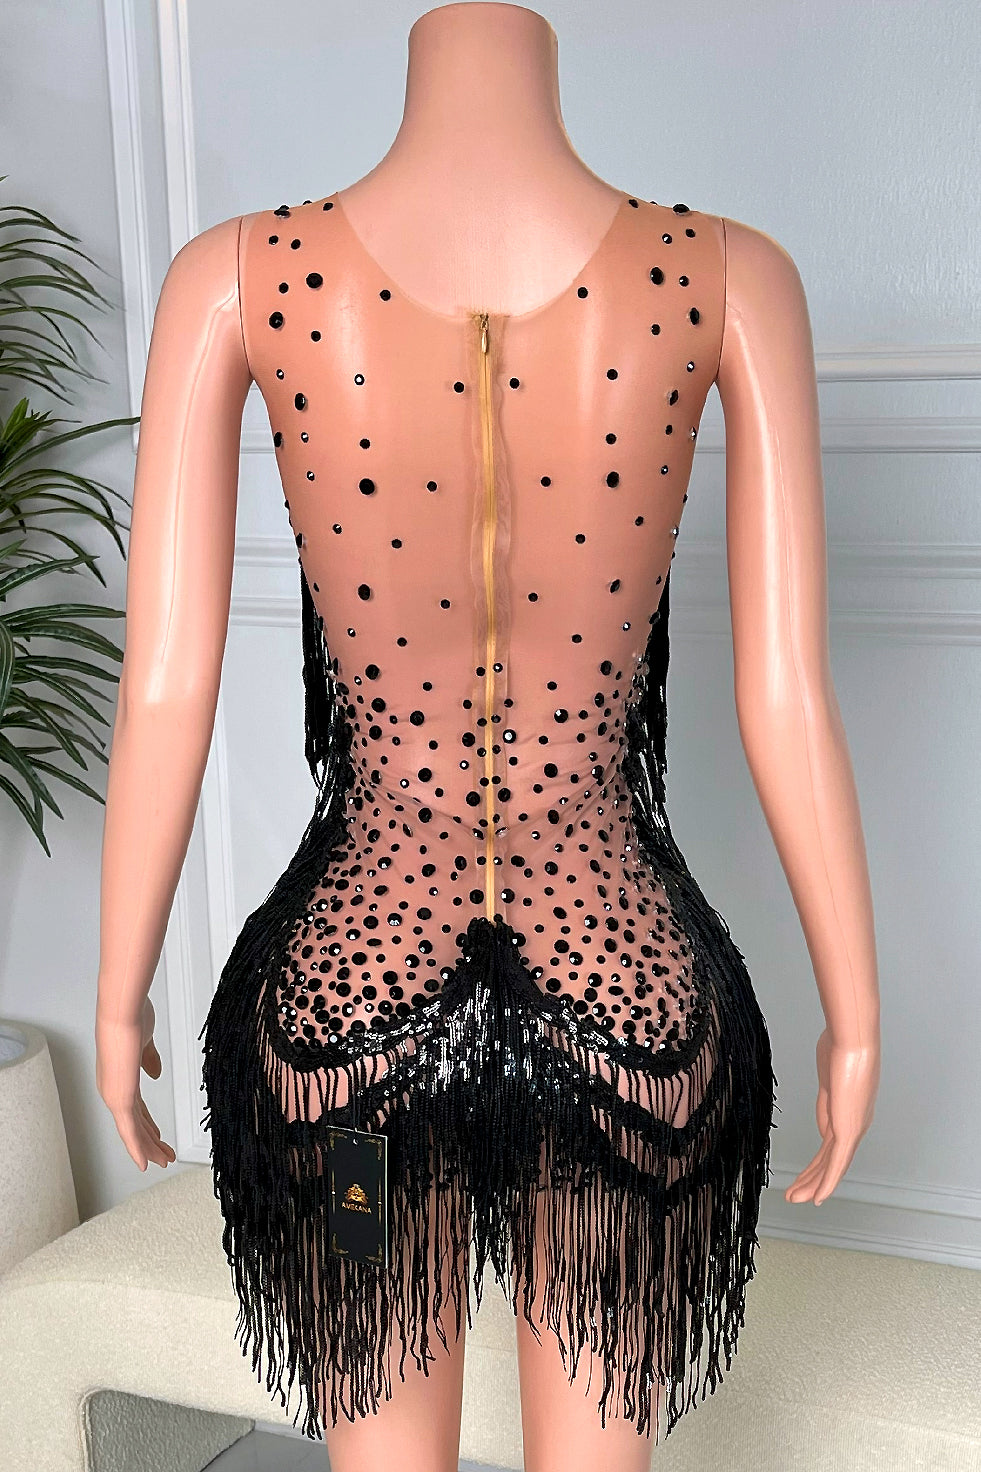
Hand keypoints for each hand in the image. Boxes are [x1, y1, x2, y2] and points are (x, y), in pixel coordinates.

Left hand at [95, 995, 177, 1171]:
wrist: (122, 1012)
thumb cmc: (132, 1019)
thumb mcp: (144, 1043)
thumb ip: (149, 1060)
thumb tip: (155, 1073)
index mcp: (118, 1078)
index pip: (135, 1108)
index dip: (148, 1123)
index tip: (159, 1135)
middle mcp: (113, 1090)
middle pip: (135, 1124)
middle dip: (151, 1141)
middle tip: (165, 1154)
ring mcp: (114, 1096)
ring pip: (134, 1131)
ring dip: (149, 1147)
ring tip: (164, 1159)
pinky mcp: (119, 1099)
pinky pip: (129, 1130)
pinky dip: (137, 1148)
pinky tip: (146, 1162)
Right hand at [784, 1026, 878, 1205]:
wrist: (853, 1039)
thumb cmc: (843, 1044)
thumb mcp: (829, 1070)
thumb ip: (826, 1091)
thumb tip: (823, 1110)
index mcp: (849, 1111)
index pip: (831, 1145)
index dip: (818, 1163)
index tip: (805, 1176)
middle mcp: (855, 1123)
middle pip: (830, 1159)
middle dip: (811, 1178)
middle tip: (794, 1194)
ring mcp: (853, 1128)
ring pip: (831, 1166)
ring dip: (813, 1185)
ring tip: (795, 1199)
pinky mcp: (849, 1129)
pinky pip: (836, 1163)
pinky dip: (827, 1183)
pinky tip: (817, 1197)